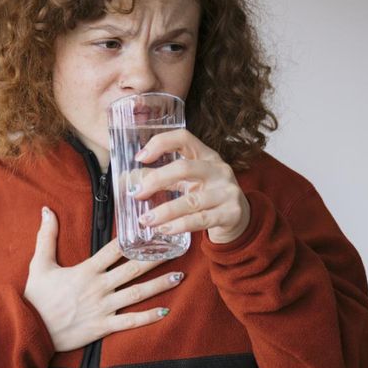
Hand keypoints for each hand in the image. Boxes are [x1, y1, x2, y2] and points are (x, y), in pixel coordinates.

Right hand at [24, 207, 182, 351]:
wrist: (29, 328)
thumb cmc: (34, 296)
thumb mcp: (39, 263)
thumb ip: (46, 236)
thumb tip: (46, 210)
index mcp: (86, 270)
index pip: (114, 250)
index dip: (134, 239)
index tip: (151, 231)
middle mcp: (98, 287)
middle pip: (132, 269)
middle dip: (156, 258)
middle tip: (176, 249)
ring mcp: (102, 307)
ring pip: (136, 293)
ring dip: (159, 285)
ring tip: (179, 275)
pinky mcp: (102, 326)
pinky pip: (129, 321)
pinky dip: (148, 317)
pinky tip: (165, 311)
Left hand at [130, 129, 251, 244]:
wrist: (240, 219)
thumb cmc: (207, 196)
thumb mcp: (187, 182)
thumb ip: (161, 179)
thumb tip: (127, 181)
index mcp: (206, 156)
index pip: (184, 138)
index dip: (161, 143)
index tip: (140, 157)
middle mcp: (218, 170)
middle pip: (185, 168)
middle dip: (157, 180)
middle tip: (137, 194)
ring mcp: (227, 192)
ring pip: (191, 201)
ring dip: (165, 211)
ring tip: (145, 220)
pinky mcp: (231, 214)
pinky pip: (201, 220)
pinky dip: (179, 225)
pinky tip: (164, 229)